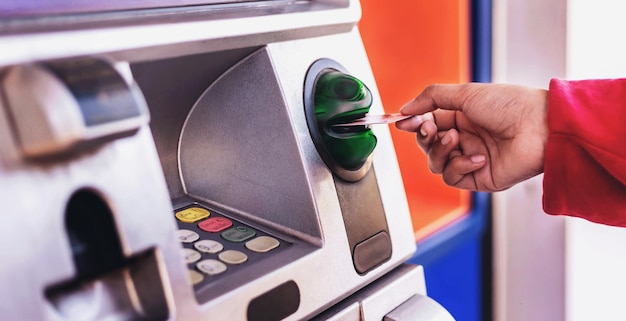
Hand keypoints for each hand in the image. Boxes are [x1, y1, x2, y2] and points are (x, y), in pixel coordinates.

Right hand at [396, 83, 548, 191]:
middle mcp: (465, 138)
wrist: (539, 127)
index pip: (428, 123)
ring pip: (436, 163)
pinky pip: (453, 177)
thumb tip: (405, 109)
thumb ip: (431, 98)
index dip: (415, 123)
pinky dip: (459, 166)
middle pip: (428, 145)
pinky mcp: (478, 178)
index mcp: (462, 117)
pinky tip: (477, 157)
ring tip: (455, 139)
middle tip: (430, 128)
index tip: (403, 121)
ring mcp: (471, 158)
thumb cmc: (510, 105)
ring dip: (440, 151)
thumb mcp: (465, 93)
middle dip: (425, 137)